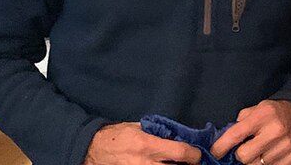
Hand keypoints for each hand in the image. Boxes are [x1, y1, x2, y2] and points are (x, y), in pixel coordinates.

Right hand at [84, 122, 201, 164]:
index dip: (194, 155)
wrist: (92, 149)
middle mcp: (144, 163)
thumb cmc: (118, 135)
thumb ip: (160, 133)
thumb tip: (180, 137)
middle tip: (190, 163)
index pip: (181, 152)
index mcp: (147, 145)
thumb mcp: (140, 128)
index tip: (198, 154)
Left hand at [211, 100, 290, 164]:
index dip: (221, 147)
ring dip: (253, 161)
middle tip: (243, 149)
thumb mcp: (255, 108)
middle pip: (244, 156)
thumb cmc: (272, 112)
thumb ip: (239, 123)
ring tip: (257, 151)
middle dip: (239, 154)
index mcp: (263, 115)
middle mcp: (275, 131)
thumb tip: (223, 141)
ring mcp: (285, 146)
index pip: (236, 135)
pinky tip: (267, 155)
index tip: (214, 153)